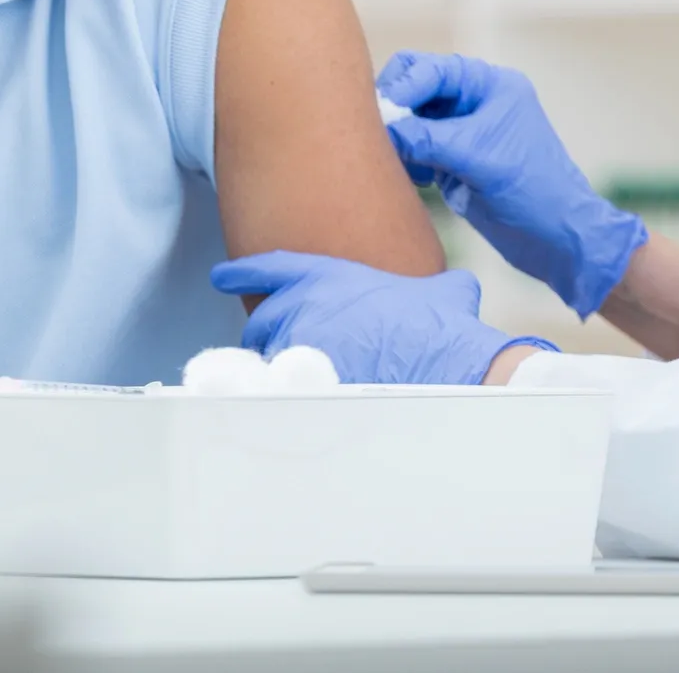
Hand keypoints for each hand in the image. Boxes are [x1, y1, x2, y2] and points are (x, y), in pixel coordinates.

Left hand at [211, 250, 551, 385]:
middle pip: (260, 322)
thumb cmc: (443, 329)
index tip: (220, 276)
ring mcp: (297, 347)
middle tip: (279, 348)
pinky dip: (279, 400)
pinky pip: (274, 394)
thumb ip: (438, 284)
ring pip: (266, 360)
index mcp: (327, 279)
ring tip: (290, 384)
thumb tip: (457, 287)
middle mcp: (302, 308)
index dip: (242, 272)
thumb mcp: (443, 291)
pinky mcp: (299, 386)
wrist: (445, 369)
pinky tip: (290, 409)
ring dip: (274, 371)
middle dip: (264, 335)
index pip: (270, 268)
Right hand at [378, 51, 647, 317]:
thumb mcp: (478, 158)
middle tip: (382, 136)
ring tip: (399, 162)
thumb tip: (382, 129)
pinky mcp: (453, 160)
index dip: (402, 88)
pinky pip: (416, 148)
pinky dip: (406, 159)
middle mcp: (474, 101)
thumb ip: (427, 138)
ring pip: (411, 119)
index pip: (430, 69)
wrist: (558, 241)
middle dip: (395, 108)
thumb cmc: (533, 191)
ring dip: (398, 137)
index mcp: (490, 86)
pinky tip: (414, 179)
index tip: (382, 116)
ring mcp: (462, 132)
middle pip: (415, 87)